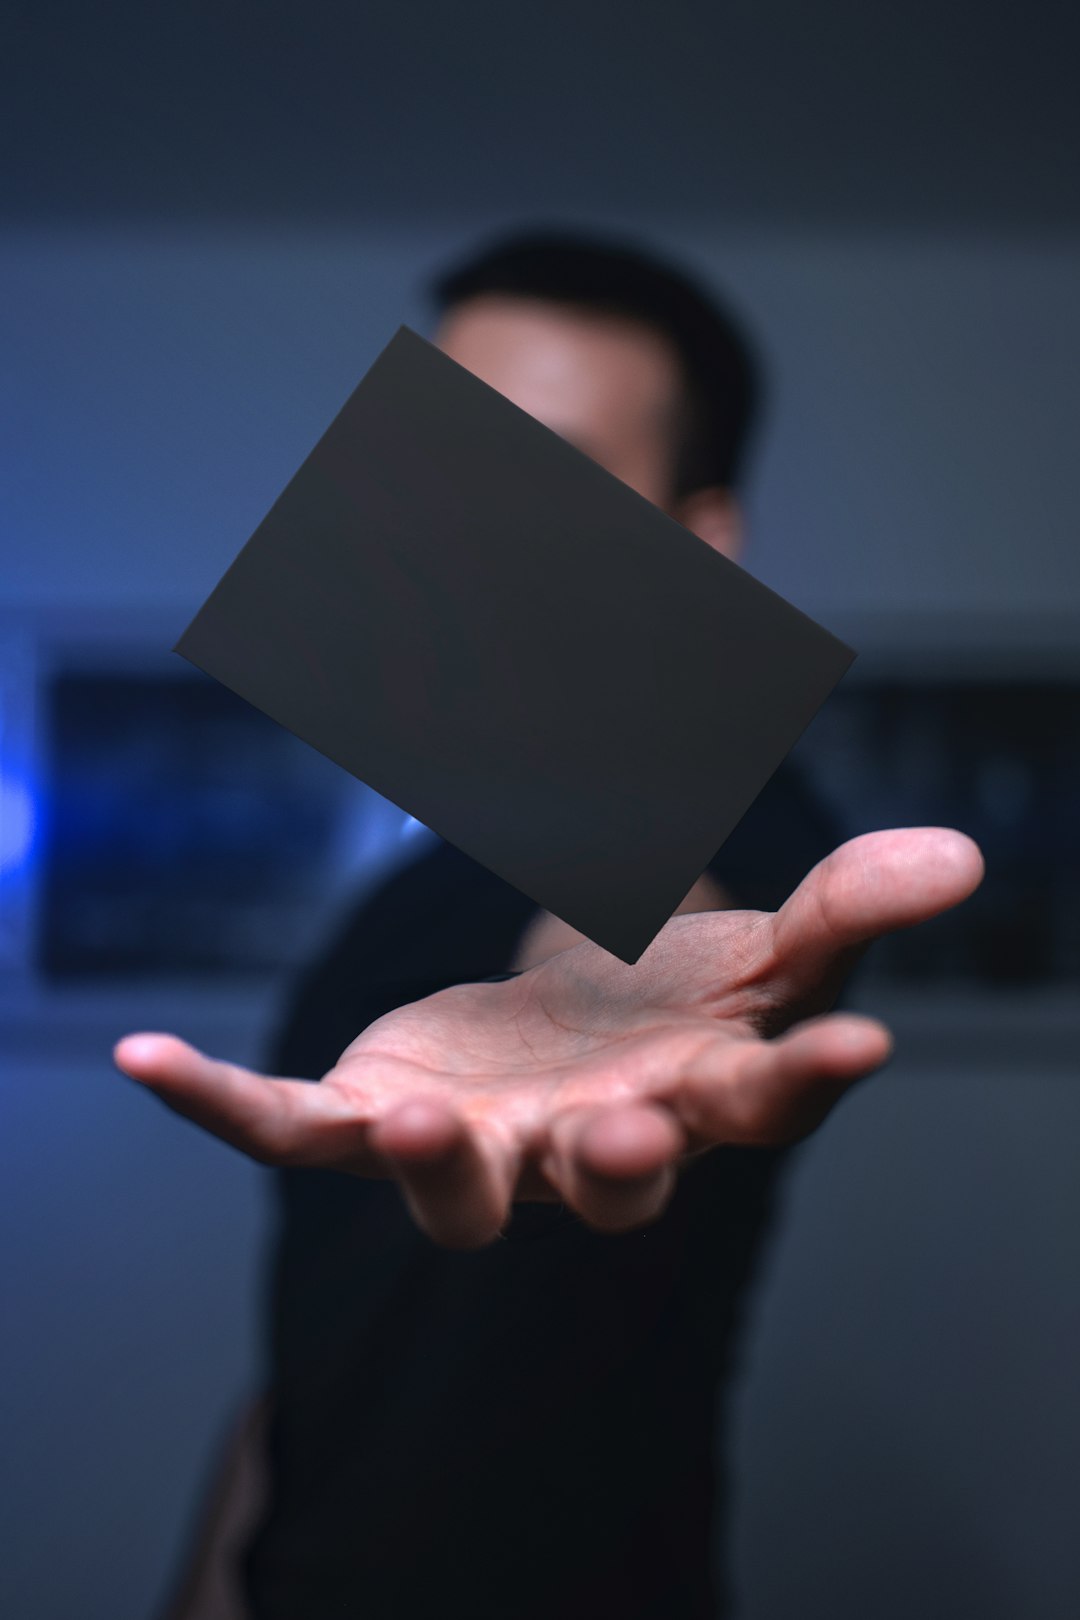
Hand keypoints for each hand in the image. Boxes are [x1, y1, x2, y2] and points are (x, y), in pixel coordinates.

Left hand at [114, 827, 982, 1248]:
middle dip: (620, 1167)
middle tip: (628, 1132)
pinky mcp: (373, 1120)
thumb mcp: (769, 938)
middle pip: (609, 1187)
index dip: (809, 1082)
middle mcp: (589, 1150)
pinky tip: (147, 1058)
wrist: (574, 1023)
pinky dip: (218, 1103)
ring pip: (453, 1191)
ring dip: (440, 1168)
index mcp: (699, 1099)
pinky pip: (288, 1129)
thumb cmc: (680, 996)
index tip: (859, 1046)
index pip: (768, 1103)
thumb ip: (851, 901)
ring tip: (426, 1122)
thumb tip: (961, 856)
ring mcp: (478, 1146)